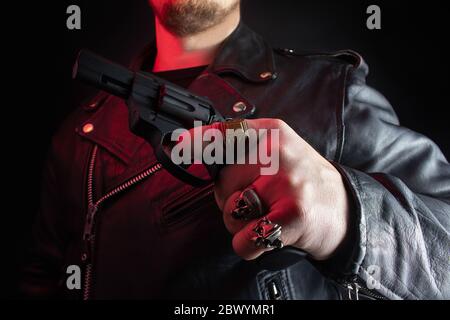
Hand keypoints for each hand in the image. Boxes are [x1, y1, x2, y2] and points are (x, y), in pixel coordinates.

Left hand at [182, 119, 350, 260]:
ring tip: (269, 214)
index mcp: (272, 132)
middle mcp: (278, 152)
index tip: (176, 146)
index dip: (197, 142)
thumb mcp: (279, 149)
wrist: (345, 209)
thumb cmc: (304, 182)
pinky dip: (250, 244)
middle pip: (221, 182)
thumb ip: (242, 147)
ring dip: (241, 222)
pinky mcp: (292, 214)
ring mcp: (286, 182)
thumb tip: (195, 147)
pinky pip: (245, 238)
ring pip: (230, 211)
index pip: (224, 133)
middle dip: (230, 198)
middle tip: (260, 198)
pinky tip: (270, 233)